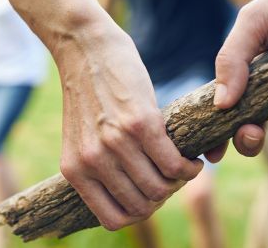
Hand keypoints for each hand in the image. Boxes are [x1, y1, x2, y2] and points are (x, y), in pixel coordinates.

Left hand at [56, 26, 202, 229]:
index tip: (150, 194)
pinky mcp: (140, 124)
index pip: (114, 219)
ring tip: (184, 167)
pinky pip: (174, 165)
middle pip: (143, 206)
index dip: (139, 212)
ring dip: (180, 183)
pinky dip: (190, 168)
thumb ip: (98, 168)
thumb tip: (133, 195)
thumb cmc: (89, 94)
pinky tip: (192, 159)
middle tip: (171, 177)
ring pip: (161, 189)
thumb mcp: (82, 140)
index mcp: (75, 171)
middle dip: (163, 197)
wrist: (85, 49)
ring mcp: (116, 144)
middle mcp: (93, 162)